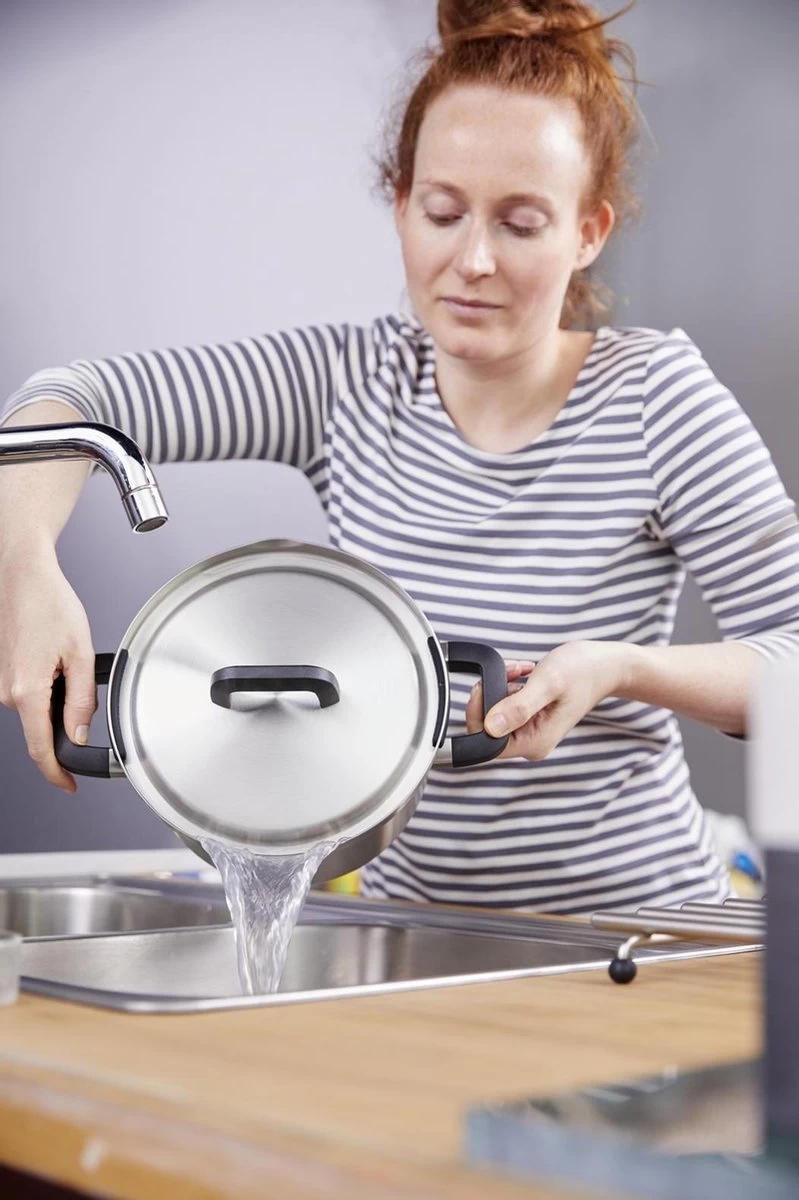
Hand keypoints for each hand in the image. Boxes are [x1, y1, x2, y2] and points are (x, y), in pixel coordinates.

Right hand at [0, 540, 96, 791]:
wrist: (22, 575)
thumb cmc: (49, 603)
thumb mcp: (80, 653)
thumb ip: (81, 701)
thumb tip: (79, 735)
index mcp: (26, 690)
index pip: (41, 748)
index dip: (57, 772)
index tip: (69, 784)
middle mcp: (6, 692)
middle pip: (44, 726)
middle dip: (68, 716)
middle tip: (82, 676)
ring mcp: (0, 683)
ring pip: (38, 708)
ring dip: (58, 694)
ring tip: (65, 654)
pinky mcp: (2, 673)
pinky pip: (29, 693)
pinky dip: (47, 683)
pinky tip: (52, 653)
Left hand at [465, 641, 634, 760]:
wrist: (605, 665)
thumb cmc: (583, 671)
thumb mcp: (548, 684)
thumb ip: (519, 707)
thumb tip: (490, 727)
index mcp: (534, 743)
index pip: (485, 741)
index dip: (477, 713)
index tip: (485, 686)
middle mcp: (531, 743)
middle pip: (487, 727)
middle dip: (490, 695)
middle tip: (509, 673)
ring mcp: (531, 731)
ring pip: (495, 712)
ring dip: (500, 686)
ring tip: (521, 670)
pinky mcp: (531, 718)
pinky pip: (506, 704)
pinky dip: (508, 685)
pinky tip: (524, 673)